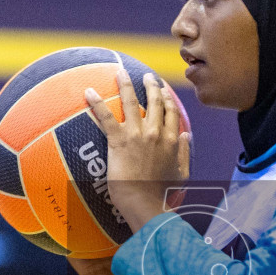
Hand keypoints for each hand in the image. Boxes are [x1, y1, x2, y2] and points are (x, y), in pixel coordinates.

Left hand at [84, 67, 190, 231]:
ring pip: (132, 102)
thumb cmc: (163, 193)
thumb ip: (184, 151)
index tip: (164, 90)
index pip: (172, 111)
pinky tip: (88, 91)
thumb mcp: (182, 173)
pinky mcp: (119, 140)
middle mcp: (156, 132)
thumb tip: (186, 134)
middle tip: (148, 76)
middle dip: (152, 86)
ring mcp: (137, 134)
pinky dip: (96, 103)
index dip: (168, 98)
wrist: (144, 202)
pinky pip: (105, 117)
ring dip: (126, 84)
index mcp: (172, 139)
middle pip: (155, 102)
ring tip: (121, 72)